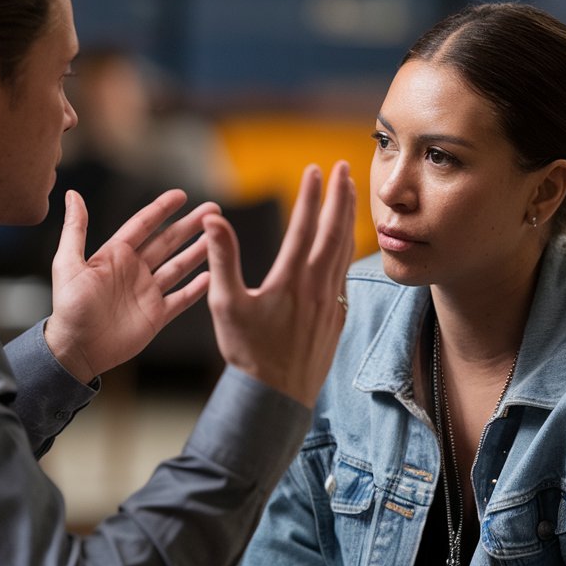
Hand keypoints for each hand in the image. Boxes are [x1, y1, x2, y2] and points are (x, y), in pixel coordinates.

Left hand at [44, 189, 217, 383]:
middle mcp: (134, 270)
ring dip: (198, 252)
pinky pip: (181, 299)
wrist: (76, 349)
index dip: (161, 209)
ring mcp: (147, 293)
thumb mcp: (69, 264)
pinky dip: (196, 289)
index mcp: (115, 255)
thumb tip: (73, 194)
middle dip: (190, 225)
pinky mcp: (156, 315)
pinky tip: (212, 277)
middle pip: (168, 242)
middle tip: (213, 210)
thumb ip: (75, 229)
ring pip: (179, 266)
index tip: (181, 195)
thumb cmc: (69, 308)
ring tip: (218, 238)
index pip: (143, 225)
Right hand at [203, 161, 355, 406]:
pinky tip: (347, 243)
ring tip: (351, 194)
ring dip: (349, 219)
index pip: (305, 227)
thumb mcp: (225, 304)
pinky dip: (349, 249)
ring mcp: (332, 302)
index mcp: (291, 280)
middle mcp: (317, 287)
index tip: (315, 170)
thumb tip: (213, 219)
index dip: (310, 196)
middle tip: (344, 168)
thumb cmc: (247, 352)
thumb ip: (222, 258)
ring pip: (345, 251)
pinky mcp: (338, 316)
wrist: (275, 397)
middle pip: (335, 232)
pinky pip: (347, 274)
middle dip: (341, 197)